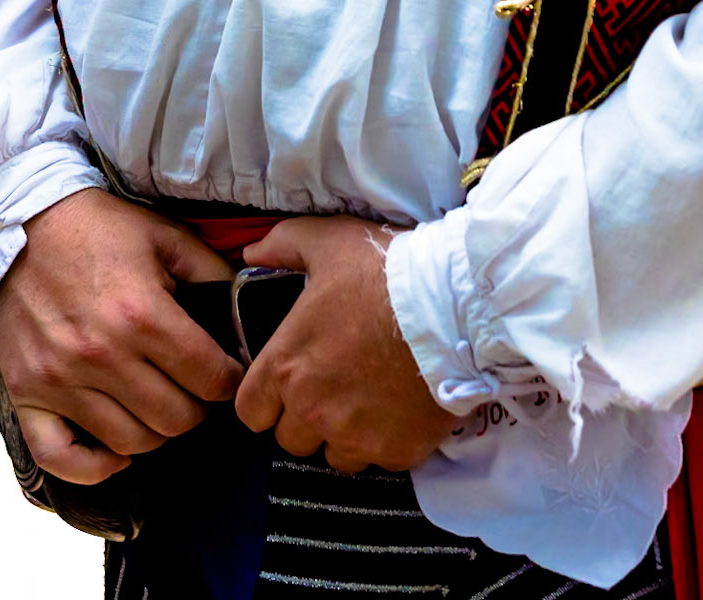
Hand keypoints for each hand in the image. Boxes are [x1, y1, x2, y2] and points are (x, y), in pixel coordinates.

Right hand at [0, 187, 241, 484]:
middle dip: (198, 408)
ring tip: (159, 405)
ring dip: (155, 431)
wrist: (18, 221)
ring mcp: (60, 381)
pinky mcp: (25, 394)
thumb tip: (244, 311)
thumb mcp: (165, 236)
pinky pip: (61, 459)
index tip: (229, 374)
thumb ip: (212, 273)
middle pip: (175, 419)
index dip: (230, 381)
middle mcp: (102, 355)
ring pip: (130, 443)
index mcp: (142, 314)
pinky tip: (115, 451)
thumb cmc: (98, 228)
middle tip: (196, 390)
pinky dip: (94, 466)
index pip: (209, 378)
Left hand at [235, 217, 457, 471]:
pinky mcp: (395, 452)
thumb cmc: (383, 272)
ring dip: (345, 434)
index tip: (288, 383)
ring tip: (371, 398)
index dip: (267, 399)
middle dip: (308, 417)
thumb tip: (249, 253)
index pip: (251, 412)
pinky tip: (402, 406)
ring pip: (334, 455)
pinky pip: (379, 460)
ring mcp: (355, 437)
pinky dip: (387, 440)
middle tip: (336, 385)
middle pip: (292, 438)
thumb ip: (281, 245)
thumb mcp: (328, 241)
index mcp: (287, 366)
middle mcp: (313, 411)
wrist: (453, 305)